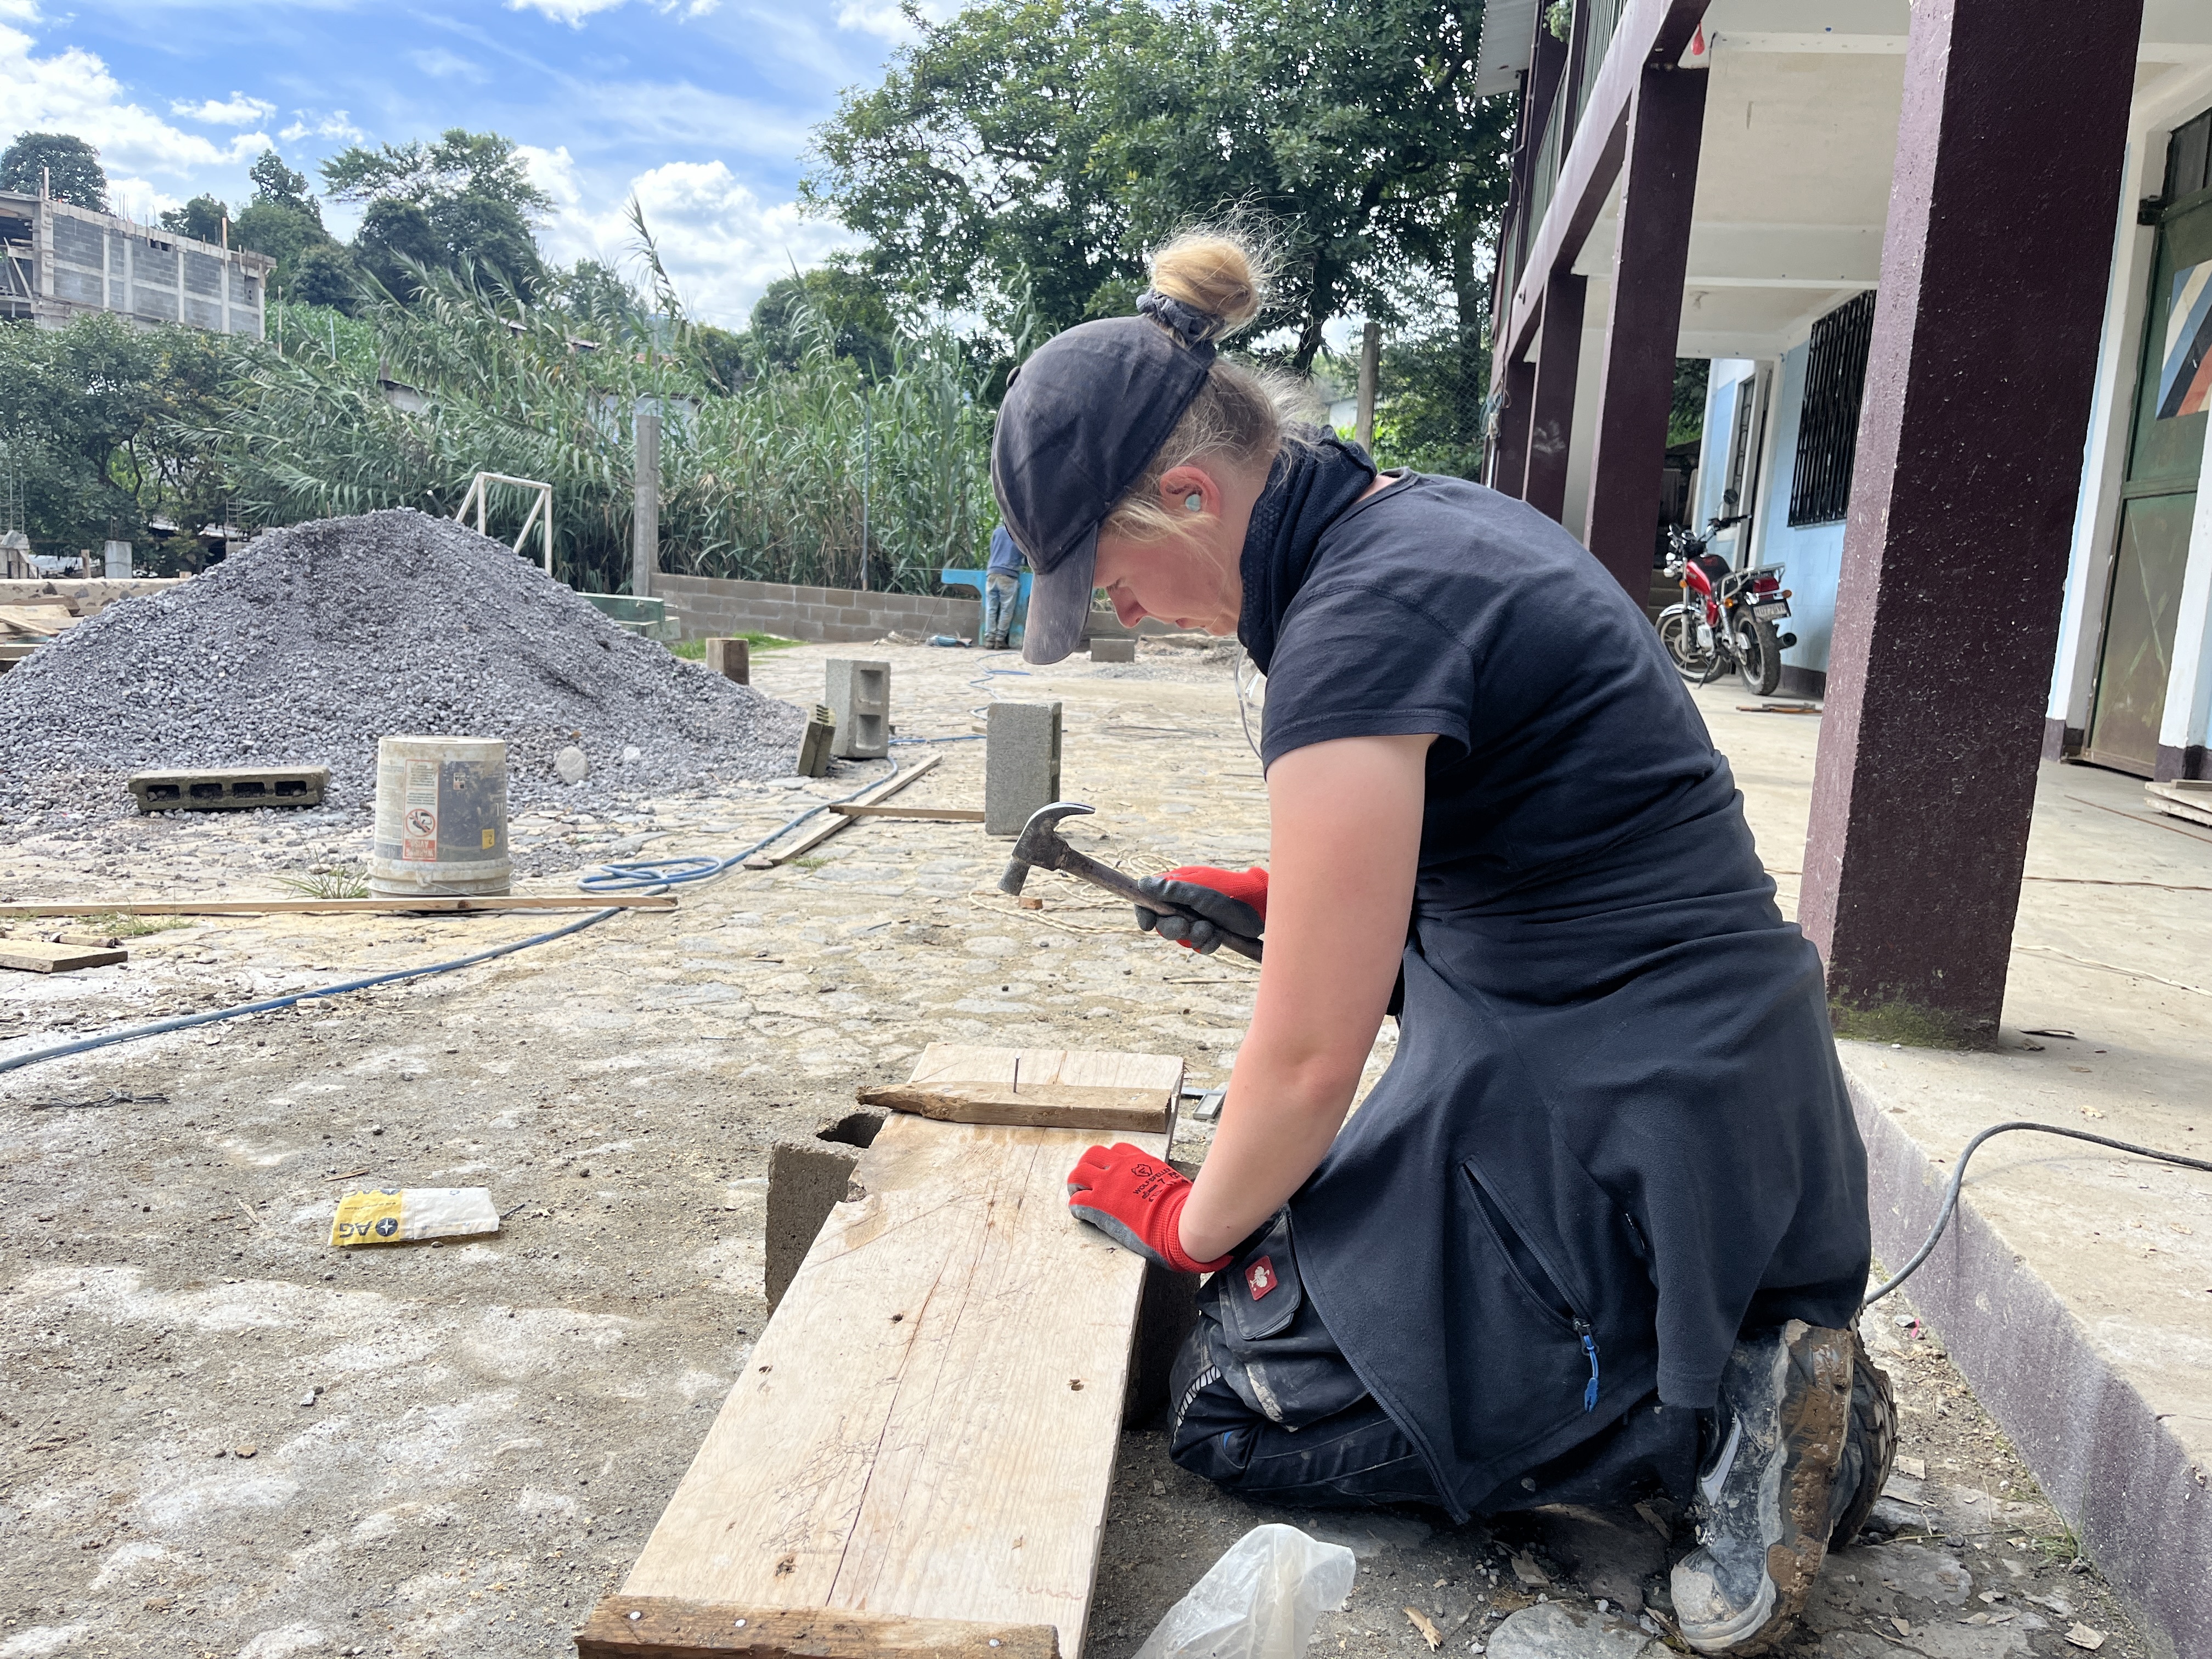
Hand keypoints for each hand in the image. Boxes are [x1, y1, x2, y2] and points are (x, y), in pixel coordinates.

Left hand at [1066, 1142, 1230, 1272]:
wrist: (1176, 1223)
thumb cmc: (1182, 1208)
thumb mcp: (1172, 1183)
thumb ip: (1162, 1181)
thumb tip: (1171, 1189)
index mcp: (1140, 1161)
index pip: (1118, 1150)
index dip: (1111, 1161)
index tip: (1111, 1170)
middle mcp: (1121, 1167)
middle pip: (1093, 1154)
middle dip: (1088, 1165)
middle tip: (1087, 1180)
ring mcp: (1108, 1184)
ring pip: (1078, 1173)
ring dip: (1075, 1183)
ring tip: (1077, 1194)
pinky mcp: (1099, 1205)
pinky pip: (1077, 1201)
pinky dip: (1076, 1207)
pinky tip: (1081, 1214)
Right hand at [1133, 866, 1266, 952]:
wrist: (1260, 907)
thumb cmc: (1229, 893)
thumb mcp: (1199, 892)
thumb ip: (1171, 891)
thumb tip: (1142, 883)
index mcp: (1177, 888)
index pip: (1149, 900)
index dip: (1145, 912)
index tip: (1149, 925)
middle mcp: (1184, 904)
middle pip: (1163, 923)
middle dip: (1174, 928)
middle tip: (1187, 926)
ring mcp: (1197, 919)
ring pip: (1181, 937)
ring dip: (1194, 936)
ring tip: (1210, 929)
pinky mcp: (1209, 933)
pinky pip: (1198, 946)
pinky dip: (1206, 944)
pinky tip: (1217, 937)